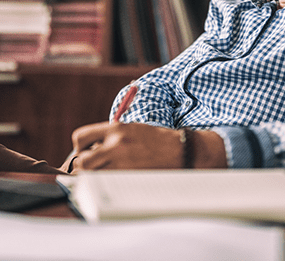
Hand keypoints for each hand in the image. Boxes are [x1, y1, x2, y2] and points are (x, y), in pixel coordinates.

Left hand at [71, 122, 227, 170]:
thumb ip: (110, 136)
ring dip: (93, 176)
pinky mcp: (128, 177)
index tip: (86, 150)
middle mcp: (116, 144)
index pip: (80, 137)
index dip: (79, 146)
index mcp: (116, 128)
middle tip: (92, 166)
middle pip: (81, 160)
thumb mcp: (131, 128)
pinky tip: (115, 179)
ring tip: (104, 173)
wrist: (178, 150)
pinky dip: (105, 183)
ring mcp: (122, 163)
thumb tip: (90, 148)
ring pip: (91, 175)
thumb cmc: (155, 139)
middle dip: (83, 165)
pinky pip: (106, 183)